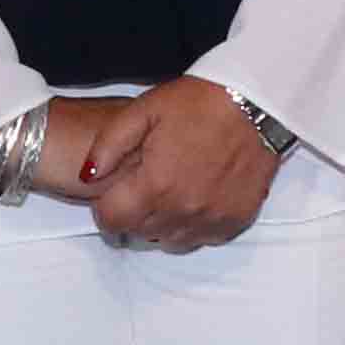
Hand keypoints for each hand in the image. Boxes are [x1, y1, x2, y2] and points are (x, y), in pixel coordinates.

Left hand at [77, 78, 281, 251]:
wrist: (257, 102)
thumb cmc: (198, 102)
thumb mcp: (143, 110)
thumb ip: (107, 146)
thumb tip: (87, 178)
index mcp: (156, 184)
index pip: (113, 222)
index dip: (104, 209)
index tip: (112, 194)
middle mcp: (184, 210)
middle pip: (139, 234)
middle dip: (132, 215)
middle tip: (140, 188)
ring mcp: (212, 219)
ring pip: (170, 242)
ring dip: (160, 225)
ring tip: (166, 195)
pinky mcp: (236, 220)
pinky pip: (202, 238)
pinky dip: (192, 226)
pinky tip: (193, 200)